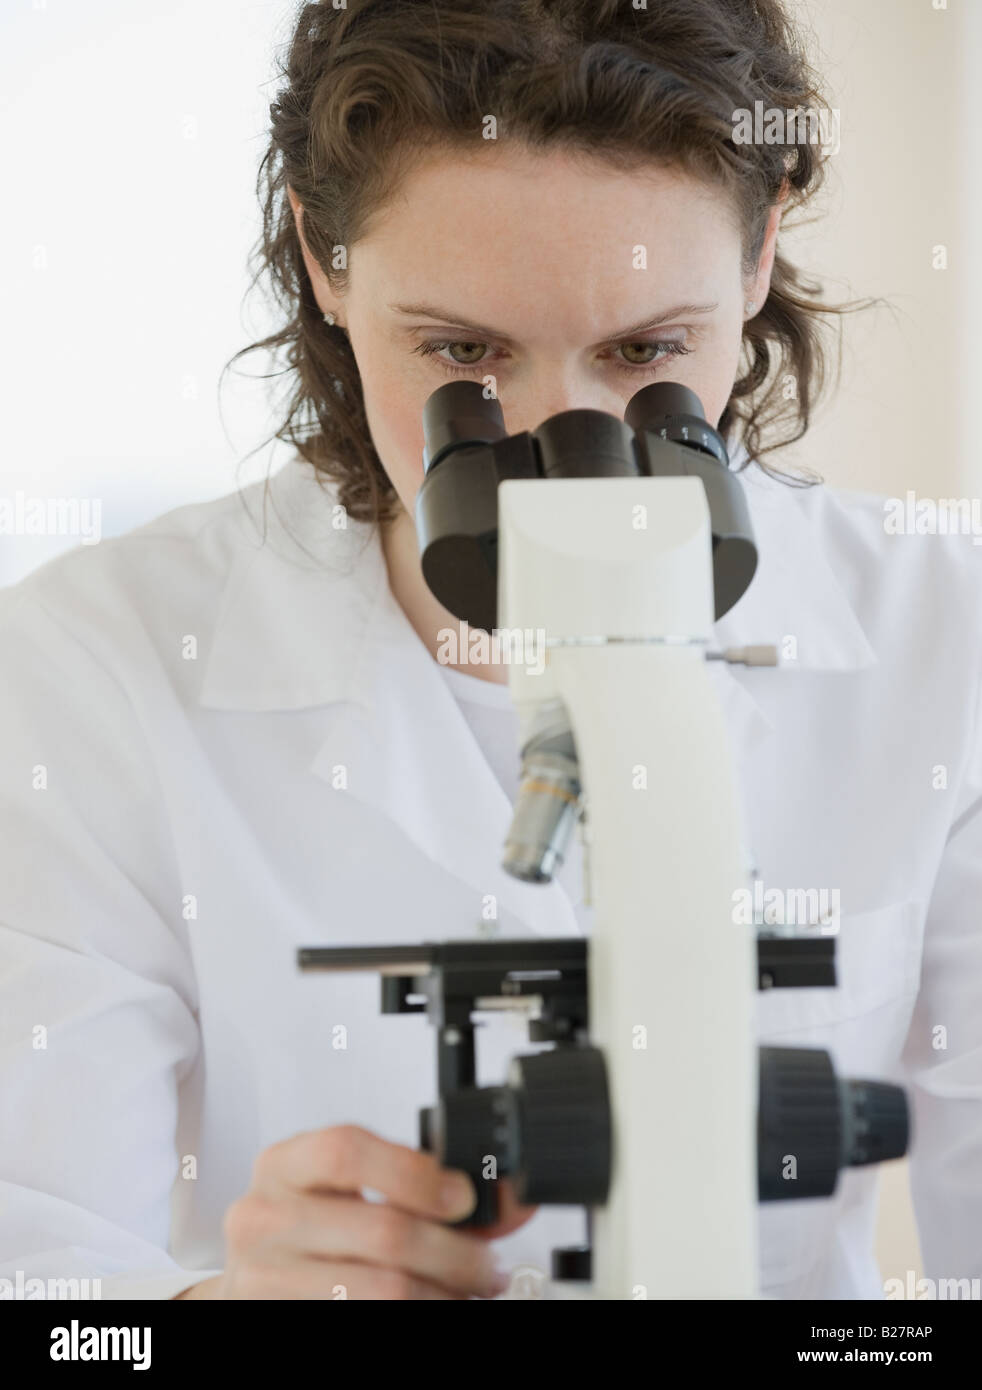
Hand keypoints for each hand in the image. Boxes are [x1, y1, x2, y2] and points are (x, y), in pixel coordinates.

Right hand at [174, 1124, 536, 1299]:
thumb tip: (507, 1199)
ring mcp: (264, 1277)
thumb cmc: (309, 1226)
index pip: (345, 1150)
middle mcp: (263, 1218)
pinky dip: (420, 1313)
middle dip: (455, 1252)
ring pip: (383, 1289)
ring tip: (468, 1291)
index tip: (463, 1198)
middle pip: (382, 1230)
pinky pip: (364, 1316)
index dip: (414, 1173)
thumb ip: (423, 1185)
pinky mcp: (278, 1317)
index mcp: (282, 1165)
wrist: (254, 1280)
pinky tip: (436, 1304)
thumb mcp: (349, 1190)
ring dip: (444, 1294)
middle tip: (488, 1265)